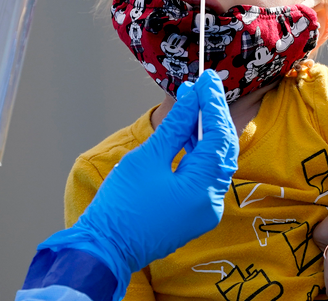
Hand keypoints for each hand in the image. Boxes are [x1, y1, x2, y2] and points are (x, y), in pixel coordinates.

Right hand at [38, 70, 237, 296]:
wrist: (104, 249)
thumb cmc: (120, 205)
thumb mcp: (147, 158)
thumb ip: (175, 126)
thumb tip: (192, 98)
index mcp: (202, 190)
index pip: (218, 137)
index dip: (213, 104)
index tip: (207, 79)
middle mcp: (212, 202)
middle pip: (223, 148)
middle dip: (214, 115)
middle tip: (205, 85)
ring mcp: (205, 210)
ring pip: (215, 161)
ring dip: (205, 132)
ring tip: (192, 101)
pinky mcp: (195, 212)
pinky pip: (204, 175)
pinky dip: (198, 152)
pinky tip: (188, 130)